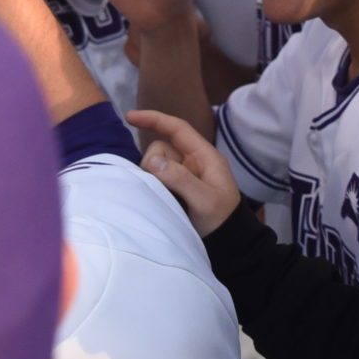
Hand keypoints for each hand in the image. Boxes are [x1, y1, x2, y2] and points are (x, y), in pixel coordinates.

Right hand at [128, 109, 237, 234]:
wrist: (229, 242)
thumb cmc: (221, 219)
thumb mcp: (205, 200)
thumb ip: (180, 179)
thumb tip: (152, 161)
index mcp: (204, 156)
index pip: (177, 129)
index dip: (154, 119)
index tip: (130, 117)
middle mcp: (193, 161)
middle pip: (162, 147)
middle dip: (153, 162)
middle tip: (158, 188)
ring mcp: (184, 174)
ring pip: (156, 163)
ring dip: (152, 176)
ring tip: (161, 196)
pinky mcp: (176, 187)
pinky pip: (157, 176)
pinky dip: (152, 183)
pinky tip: (154, 195)